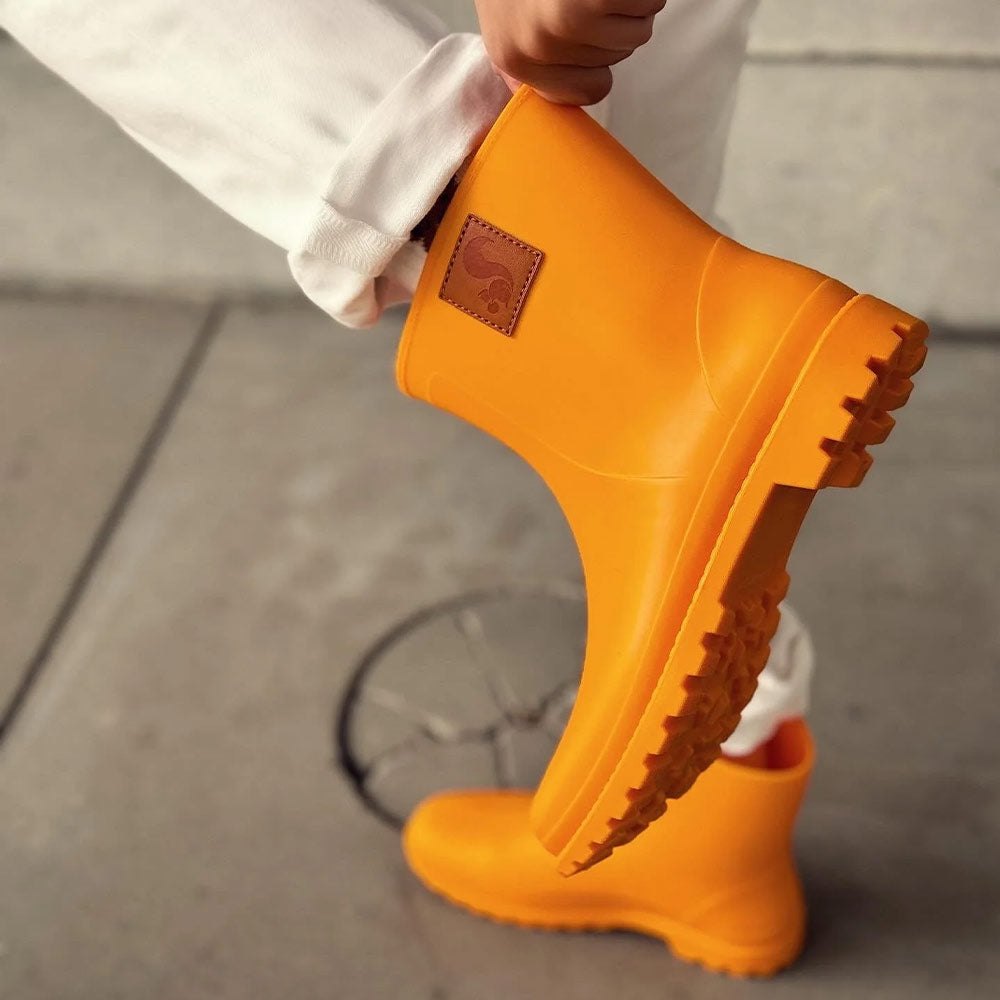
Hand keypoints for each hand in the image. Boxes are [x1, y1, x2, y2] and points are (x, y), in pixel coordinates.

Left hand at [474, 0, 665, 105]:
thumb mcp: (507, 19)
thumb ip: (533, 63)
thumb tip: (565, 95)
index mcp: (515, 57)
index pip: (590, 91)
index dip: (600, 61)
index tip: (589, 30)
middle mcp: (537, 46)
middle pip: (617, 56)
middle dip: (615, 21)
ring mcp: (564, 19)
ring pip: (638, 29)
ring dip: (634, 1)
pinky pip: (648, 2)